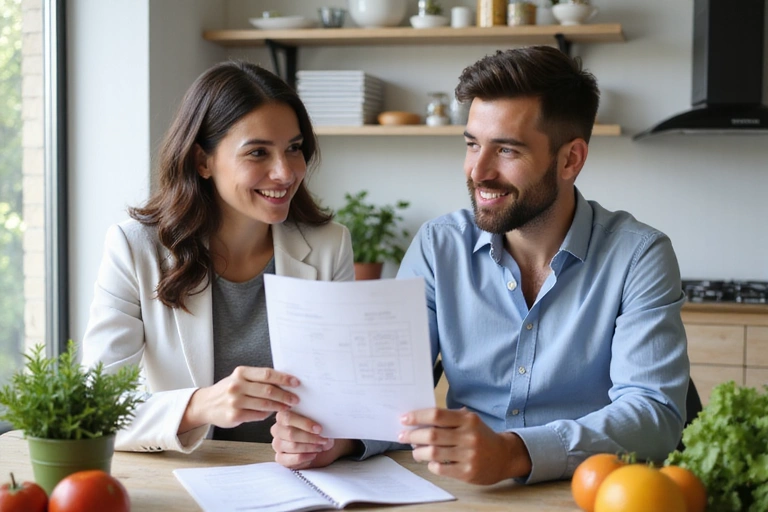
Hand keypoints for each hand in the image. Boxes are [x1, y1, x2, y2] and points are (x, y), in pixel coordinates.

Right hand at [179, 366, 299, 433]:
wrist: (206, 404)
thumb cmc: (229, 390)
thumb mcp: (240, 379)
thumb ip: (258, 379)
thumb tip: (285, 382)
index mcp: (241, 373)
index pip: (267, 374)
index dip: (284, 378)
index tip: (296, 382)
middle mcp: (237, 386)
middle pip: (268, 390)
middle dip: (285, 395)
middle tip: (296, 399)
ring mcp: (235, 401)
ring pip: (264, 404)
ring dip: (279, 406)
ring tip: (288, 407)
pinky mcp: (234, 415)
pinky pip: (257, 415)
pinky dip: (267, 414)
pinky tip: (273, 413)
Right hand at [271, 410, 358, 468]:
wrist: (321, 443)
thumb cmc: (317, 430)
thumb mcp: (318, 421)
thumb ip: (316, 418)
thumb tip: (323, 418)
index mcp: (283, 416)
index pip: (288, 418)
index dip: (304, 424)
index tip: (319, 429)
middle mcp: (278, 429)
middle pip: (290, 433)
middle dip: (310, 437)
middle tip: (323, 439)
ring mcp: (277, 444)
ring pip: (292, 446)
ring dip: (309, 447)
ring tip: (320, 447)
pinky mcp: (280, 458)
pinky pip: (289, 459)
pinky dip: (304, 457)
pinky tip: (313, 455)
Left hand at [398, 407, 531, 484]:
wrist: (504, 456)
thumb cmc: (480, 436)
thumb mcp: (469, 421)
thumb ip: (448, 419)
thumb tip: (418, 420)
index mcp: (467, 420)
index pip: (437, 415)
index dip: (417, 416)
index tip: (404, 419)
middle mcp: (469, 436)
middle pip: (432, 435)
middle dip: (412, 435)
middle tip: (402, 436)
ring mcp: (469, 455)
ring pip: (434, 453)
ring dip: (418, 452)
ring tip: (415, 451)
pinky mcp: (468, 472)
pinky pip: (441, 468)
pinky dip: (431, 464)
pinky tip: (430, 462)